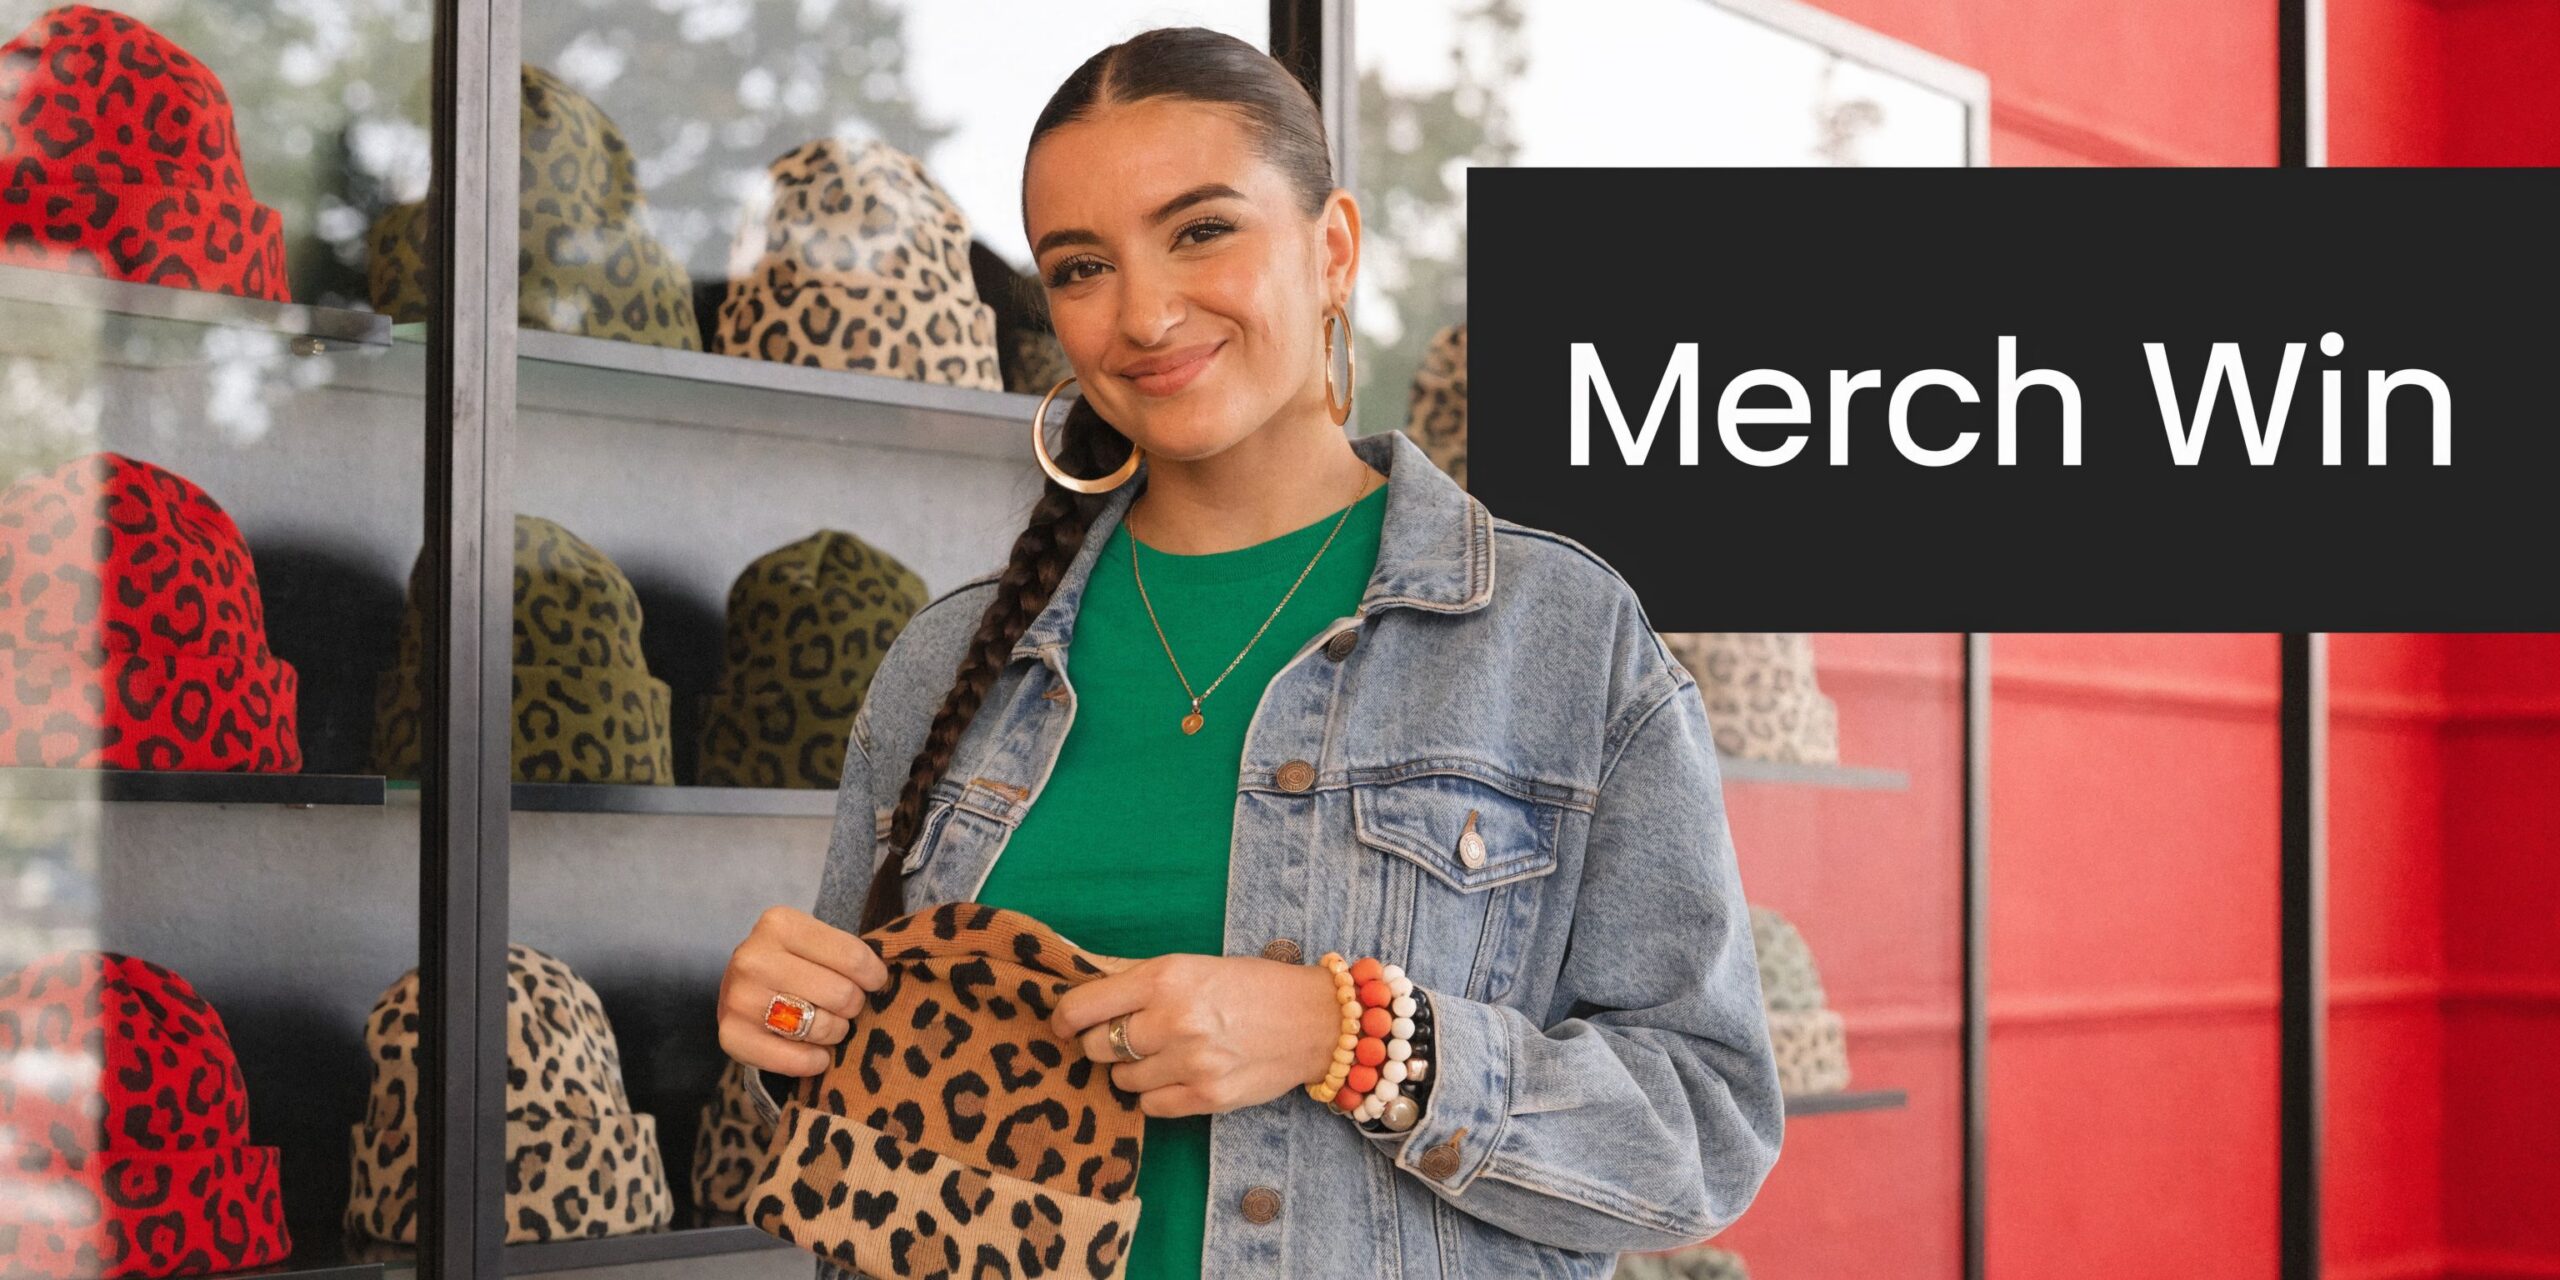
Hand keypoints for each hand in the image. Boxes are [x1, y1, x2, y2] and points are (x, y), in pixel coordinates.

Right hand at [716, 905, 890, 1075]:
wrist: (740, 990)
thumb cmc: (792, 963)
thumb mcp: (814, 942)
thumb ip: (846, 953)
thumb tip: (884, 979)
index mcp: (779, 923)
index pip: (854, 956)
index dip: (874, 976)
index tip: (873, 981)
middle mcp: (753, 957)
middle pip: (842, 994)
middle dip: (853, 1005)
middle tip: (843, 1006)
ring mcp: (739, 997)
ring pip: (822, 1027)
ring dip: (835, 1032)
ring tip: (825, 1023)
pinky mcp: (731, 1035)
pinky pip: (796, 1060)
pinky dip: (815, 1061)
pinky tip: (817, 1054)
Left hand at [1049, 953, 1342, 1117]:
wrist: (1313, 1020)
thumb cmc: (1250, 986)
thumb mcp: (1191, 965)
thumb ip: (1136, 978)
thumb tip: (1080, 983)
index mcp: (1165, 977)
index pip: (1083, 1006)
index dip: (1064, 1018)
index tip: (1063, 1024)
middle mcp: (1173, 1019)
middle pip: (1096, 1046)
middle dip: (1101, 1044)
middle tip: (1124, 1037)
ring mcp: (1190, 1063)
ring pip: (1121, 1080)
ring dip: (1131, 1070)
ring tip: (1162, 1054)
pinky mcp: (1206, 1098)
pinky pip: (1149, 1105)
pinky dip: (1155, 1093)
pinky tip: (1178, 1075)